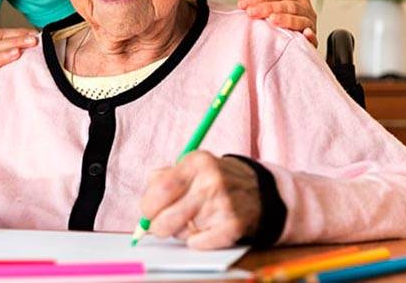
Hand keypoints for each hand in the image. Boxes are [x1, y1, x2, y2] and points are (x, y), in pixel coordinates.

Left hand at [139, 152, 260, 249]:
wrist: (259, 191)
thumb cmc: (213, 180)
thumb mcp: (190, 166)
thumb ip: (162, 179)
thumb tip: (146, 207)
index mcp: (196, 162)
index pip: (160, 189)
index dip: (148, 206)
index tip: (148, 211)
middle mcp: (211, 180)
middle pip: (166, 216)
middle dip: (157, 226)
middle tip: (161, 225)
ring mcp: (224, 203)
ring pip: (181, 232)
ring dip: (180, 232)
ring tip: (191, 221)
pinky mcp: (234, 225)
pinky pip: (199, 243)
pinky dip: (197, 241)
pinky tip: (205, 230)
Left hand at [237, 0, 317, 46]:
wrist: (295, 43)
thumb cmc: (282, 23)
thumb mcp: (271, 8)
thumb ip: (259, 0)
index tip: (243, 3)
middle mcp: (305, 9)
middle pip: (288, 5)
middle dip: (268, 7)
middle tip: (251, 12)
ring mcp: (310, 25)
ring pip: (300, 19)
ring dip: (286, 19)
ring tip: (272, 20)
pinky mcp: (313, 42)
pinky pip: (313, 39)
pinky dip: (310, 36)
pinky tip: (304, 34)